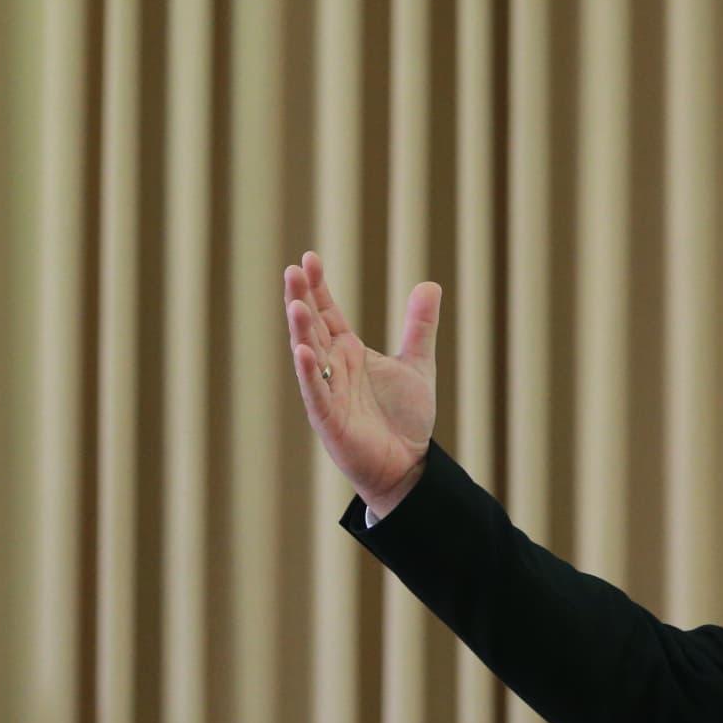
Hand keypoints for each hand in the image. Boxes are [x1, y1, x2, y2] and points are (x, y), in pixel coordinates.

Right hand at [283, 250, 440, 516]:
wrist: (407, 464)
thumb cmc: (403, 417)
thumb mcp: (417, 363)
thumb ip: (420, 325)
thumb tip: (430, 283)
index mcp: (348, 352)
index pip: (328, 312)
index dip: (318, 287)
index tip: (308, 258)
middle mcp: (333, 368)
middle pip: (312, 327)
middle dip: (302, 299)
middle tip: (293, 270)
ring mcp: (328, 392)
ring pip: (309, 356)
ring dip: (301, 331)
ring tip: (295, 303)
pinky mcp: (330, 419)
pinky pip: (316, 392)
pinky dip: (309, 372)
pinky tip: (303, 351)